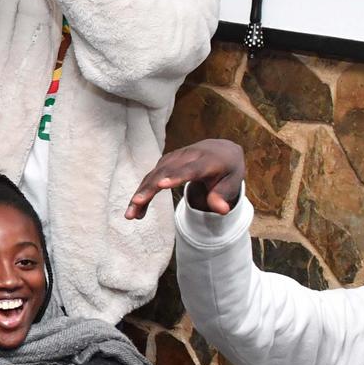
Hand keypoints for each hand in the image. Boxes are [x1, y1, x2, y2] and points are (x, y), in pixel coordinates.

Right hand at [126, 139, 246, 218]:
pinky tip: (137, 208)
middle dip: (149, 188)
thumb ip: (224, 196)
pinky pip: (151, 177)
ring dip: (140, 193)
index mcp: (208, 160)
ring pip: (153, 175)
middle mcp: (188, 156)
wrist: (220, 150)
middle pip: (165, 172)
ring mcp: (174, 158)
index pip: (191, 169)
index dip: (176, 176)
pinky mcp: (165, 162)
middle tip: (135, 204)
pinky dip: (142, 192)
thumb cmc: (227, 170)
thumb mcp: (233, 182)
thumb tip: (221, 211)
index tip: (161, 185)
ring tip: (130, 214)